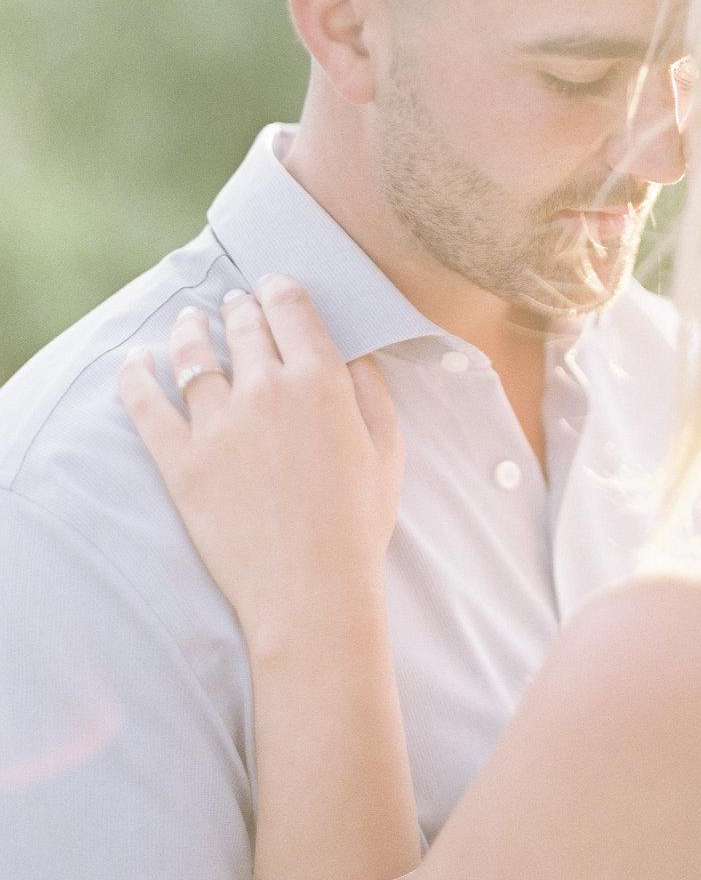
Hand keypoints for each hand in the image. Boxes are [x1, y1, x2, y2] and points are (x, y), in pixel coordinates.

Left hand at [119, 275, 403, 660]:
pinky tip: (134, 361)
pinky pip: (146, 406)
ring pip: (192, 354)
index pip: (288, 306)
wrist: (311, 591)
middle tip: (234, 304)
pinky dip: (134, 377)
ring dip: (190, 329)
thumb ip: (369, 387)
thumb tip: (350, 348)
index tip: (272, 287)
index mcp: (319, 379)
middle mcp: (266, 389)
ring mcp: (217, 424)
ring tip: (189, 321)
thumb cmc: (357, 523)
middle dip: (239, 307)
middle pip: (242, 324)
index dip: (278, 288)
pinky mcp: (181, 462)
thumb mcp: (387, 446)